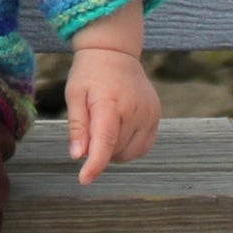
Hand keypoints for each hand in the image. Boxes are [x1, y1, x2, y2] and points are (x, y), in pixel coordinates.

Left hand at [65, 47, 160, 183]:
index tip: (84, 180)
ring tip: (103, 126)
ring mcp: (150, 115)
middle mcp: (136, 111)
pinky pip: (144, 146)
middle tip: (90, 127)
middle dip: (100, 150)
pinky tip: (118, 131)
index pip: (105, 142)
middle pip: (117, 151)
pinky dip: (129, 147)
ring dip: (115, 151)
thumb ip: (77, 127)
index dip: (95, 164)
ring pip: (132, 153)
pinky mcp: (157, 117)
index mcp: (111, 104)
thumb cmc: (90, 74)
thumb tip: (78, 156)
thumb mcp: (75, 95)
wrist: (115, 53)